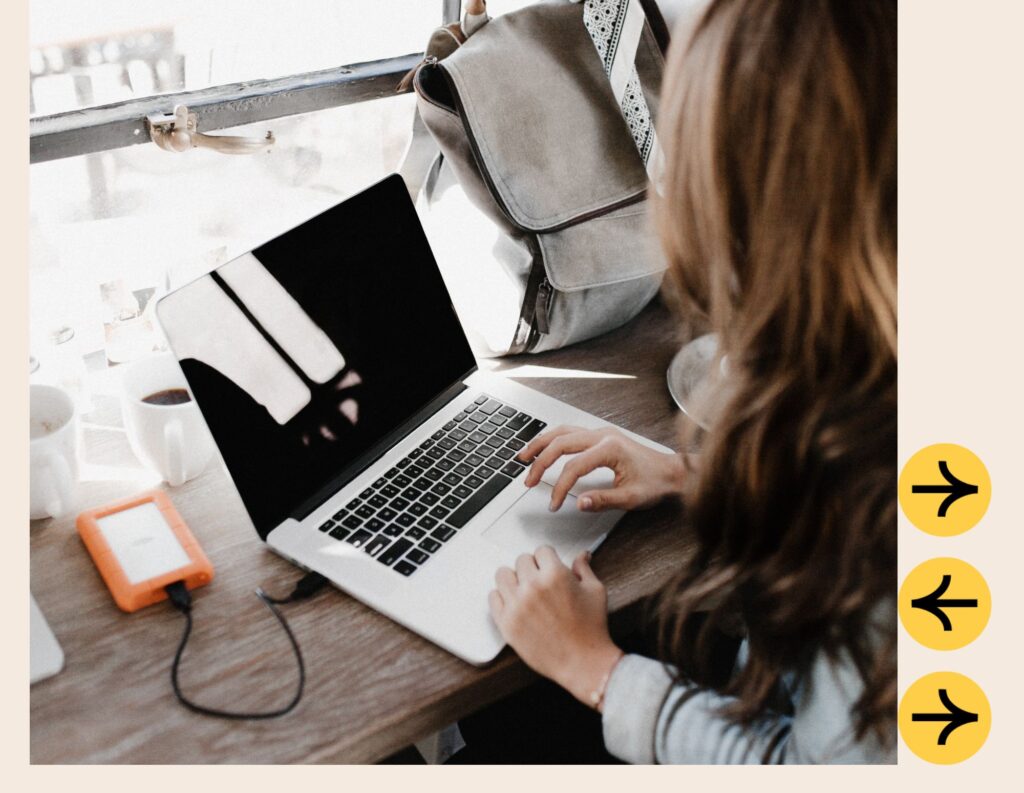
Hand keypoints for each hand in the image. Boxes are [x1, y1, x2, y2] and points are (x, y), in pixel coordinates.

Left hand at [489, 546, 623, 708]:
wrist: (582, 662)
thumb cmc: (591, 629)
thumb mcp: (595, 591)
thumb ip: (583, 569)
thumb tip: (582, 555)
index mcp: (555, 575)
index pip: (541, 550)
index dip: (548, 559)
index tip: (549, 566)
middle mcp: (533, 587)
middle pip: (521, 560)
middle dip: (532, 568)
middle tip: (540, 581)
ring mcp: (516, 605)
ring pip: (503, 574)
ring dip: (514, 579)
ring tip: (524, 590)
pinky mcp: (506, 623)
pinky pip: (493, 597)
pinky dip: (502, 597)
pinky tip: (515, 603)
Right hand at [518, 425, 686, 512]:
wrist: (672, 471)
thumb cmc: (656, 483)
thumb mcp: (631, 498)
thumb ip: (603, 500)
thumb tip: (579, 503)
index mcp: (610, 448)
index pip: (573, 467)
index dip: (560, 487)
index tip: (554, 504)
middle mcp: (603, 435)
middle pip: (561, 443)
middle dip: (540, 462)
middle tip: (528, 481)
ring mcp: (601, 432)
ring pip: (562, 432)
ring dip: (541, 444)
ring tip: (524, 457)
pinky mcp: (601, 435)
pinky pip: (570, 432)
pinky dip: (553, 439)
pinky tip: (543, 448)